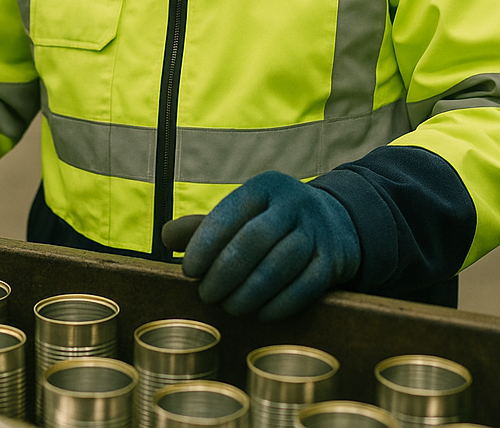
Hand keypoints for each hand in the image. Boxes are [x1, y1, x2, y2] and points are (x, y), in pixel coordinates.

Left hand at [181, 171, 360, 320]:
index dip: (206, 243)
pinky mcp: (332, 259)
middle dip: (226, 271)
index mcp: (264, 186)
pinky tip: (260, 314)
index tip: (188, 270)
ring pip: (281, 264)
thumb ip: (202, 226)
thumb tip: (167, 236)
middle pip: (255, 239)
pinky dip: (280, 303)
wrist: (332, 224)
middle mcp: (293, 203)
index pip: (231, 212)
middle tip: (206, 294)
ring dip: (250, 291)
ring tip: (229, 307)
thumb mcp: (240, 214)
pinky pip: (306, 285)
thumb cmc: (269, 223)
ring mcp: (316, 230)